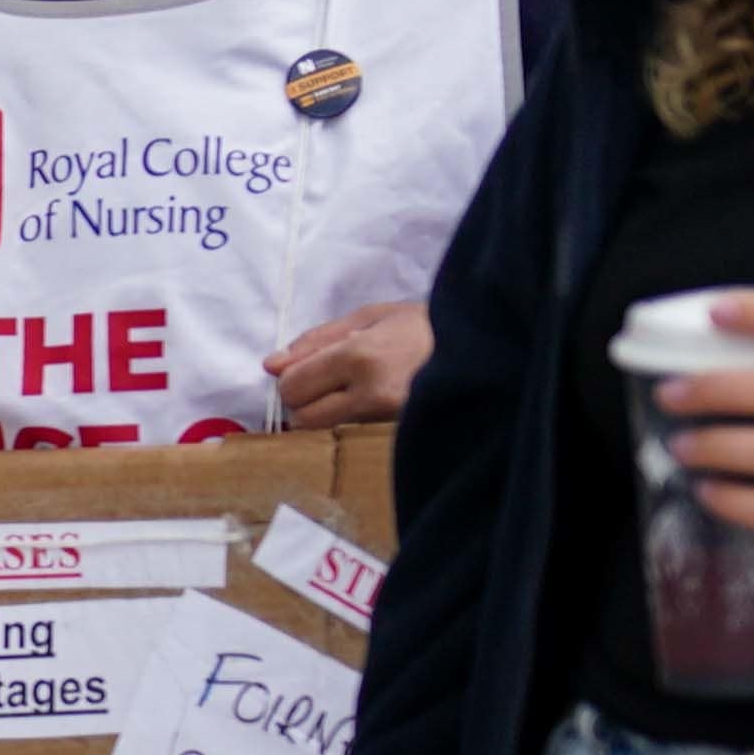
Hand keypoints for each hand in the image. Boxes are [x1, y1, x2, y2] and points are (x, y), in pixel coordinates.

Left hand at [263, 300, 434, 429]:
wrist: (482, 349)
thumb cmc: (424, 326)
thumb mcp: (371, 317)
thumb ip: (316, 340)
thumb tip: (272, 364)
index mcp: (360, 357)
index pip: (293, 387)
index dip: (292, 381)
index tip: (309, 371)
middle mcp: (371, 394)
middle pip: (303, 419)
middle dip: (304, 403)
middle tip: (329, 384)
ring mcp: (389, 421)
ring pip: (327, 432)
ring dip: (326, 415)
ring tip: (354, 391)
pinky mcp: (400, 436)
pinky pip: (354, 437)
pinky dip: (351, 424)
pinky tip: (371, 404)